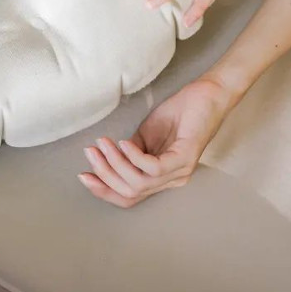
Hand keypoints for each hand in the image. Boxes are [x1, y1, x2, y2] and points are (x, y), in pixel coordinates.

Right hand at [78, 77, 236, 207]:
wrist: (207, 95)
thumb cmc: (180, 113)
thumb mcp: (147, 134)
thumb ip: (131, 150)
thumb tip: (110, 157)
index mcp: (161, 178)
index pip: (130, 196)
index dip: (104, 190)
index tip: (84, 175)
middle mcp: (171, 181)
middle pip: (130, 193)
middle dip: (104, 175)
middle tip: (90, 153)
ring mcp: (179, 172)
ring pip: (139, 182)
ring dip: (114, 163)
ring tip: (102, 144)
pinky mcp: (185, 158)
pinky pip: (153, 167)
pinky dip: (133, 156)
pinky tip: (122, 142)